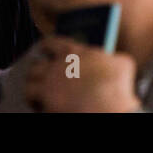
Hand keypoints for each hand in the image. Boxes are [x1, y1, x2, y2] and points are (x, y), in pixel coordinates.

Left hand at [23, 36, 140, 112]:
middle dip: (37, 71)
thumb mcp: (123, 63)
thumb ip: (113, 57)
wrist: (109, 109)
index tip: (43, 50)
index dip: (46, 47)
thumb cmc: (118, 87)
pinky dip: (35, 103)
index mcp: (75, 52)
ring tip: (36, 93)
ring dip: (32, 87)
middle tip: (39, 76)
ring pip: (30, 82)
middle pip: (37, 65)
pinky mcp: (47, 102)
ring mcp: (50, 83)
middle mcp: (58, 65)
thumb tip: (115, 60)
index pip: (52, 43)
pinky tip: (41, 107)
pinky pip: (32, 100)